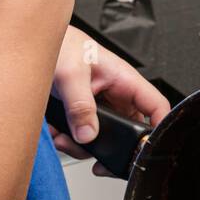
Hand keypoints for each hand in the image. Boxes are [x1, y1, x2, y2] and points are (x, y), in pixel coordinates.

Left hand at [48, 26, 171, 175]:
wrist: (38, 44)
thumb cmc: (62, 45)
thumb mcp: (70, 74)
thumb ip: (80, 105)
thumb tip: (87, 134)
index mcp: (124, 79)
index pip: (156, 105)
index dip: (161, 126)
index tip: (151, 147)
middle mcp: (116, 95)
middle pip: (129, 132)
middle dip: (110, 149)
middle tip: (94, 155)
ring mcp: (100, 106)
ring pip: (105, 139)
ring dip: (83, 146)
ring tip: (64, 139)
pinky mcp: (83, 114)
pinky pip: (85, 137)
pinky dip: (69, 141)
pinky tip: (57, 133)